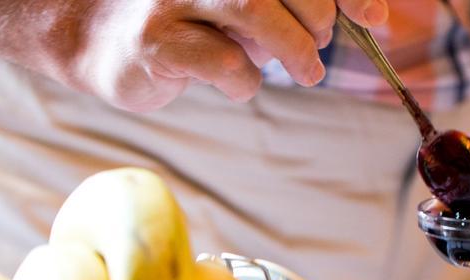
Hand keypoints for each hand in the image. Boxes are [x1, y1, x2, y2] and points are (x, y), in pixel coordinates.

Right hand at [65, 0, 388, 110]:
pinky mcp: (156, 39)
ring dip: (293, 49)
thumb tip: (373, 13)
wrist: (94, 38)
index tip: (375, 18)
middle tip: (316, 48)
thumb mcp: (244, 2)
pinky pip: (223, 62)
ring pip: (254, 8)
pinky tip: (234, 81)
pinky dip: (244, 80)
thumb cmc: (187, 20)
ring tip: (305, 72)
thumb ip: (296, 4)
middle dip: (317, 19)